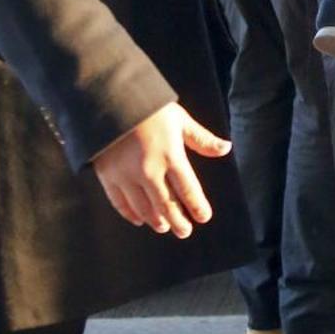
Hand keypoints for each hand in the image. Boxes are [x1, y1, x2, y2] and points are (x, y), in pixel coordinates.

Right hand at [92, 102, 230, 238]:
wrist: (110, 101)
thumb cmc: (150, 108)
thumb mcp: (180, 120)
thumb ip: (202, 139)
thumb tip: (226, 148)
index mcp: (171, 156)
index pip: (188, 189)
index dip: (197, 206)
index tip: (204, 217)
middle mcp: (149, 170)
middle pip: (167, 204)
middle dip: (178, 221)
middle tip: (185, 232)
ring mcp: (126, 175)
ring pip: (144, 207)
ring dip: (156, 220)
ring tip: (164, 227)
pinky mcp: (108, 176)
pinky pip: (120, 202)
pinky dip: (130, 213)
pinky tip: (139, 219)